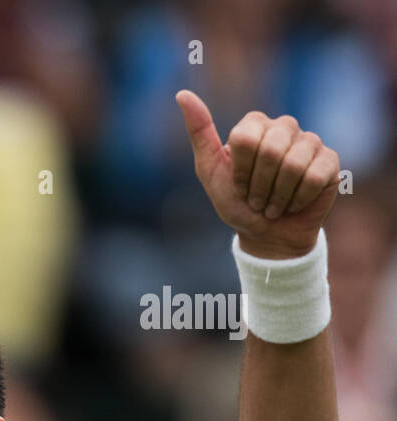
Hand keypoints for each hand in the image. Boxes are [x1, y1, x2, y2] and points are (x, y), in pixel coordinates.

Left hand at [175, 90, 340, 258]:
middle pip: (271, 150)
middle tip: (256, 200)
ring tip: (272, 205)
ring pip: (293, 165)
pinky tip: (293, 204)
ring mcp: (310, 142)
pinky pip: (314, 177)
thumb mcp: (209, 171)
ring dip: (277, 196)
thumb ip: (199, 132)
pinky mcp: (330, 160)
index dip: (240, 171)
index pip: (246, 138)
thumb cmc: (236, 202)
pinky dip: (297, 199)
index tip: (238, 185)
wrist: (266, 234)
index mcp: (254, 125)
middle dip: (258, 186)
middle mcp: (284, 127)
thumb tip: (182, 94)